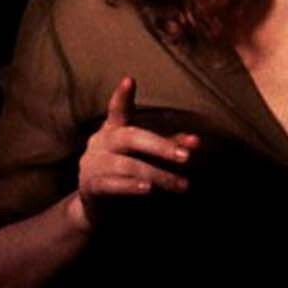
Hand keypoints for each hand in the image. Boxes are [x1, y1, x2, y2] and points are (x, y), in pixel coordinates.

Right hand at [68, 76, 198, 231]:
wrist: (98, 207)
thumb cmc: (127, 174)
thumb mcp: (146, 156)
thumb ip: (169, 146)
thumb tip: (196, 141)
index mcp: (114, 130)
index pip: (118, 110)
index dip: (122, 96)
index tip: (129, 80)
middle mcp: (101, 143)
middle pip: (131, 137)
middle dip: (162, 146)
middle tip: (187, 157)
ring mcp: (93, 164)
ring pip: (126, 165)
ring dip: (158, 175)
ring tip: (181, 185)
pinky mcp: (90, 186)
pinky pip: (110, 184)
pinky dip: (130, 186)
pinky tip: (147, 189)